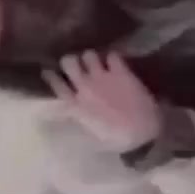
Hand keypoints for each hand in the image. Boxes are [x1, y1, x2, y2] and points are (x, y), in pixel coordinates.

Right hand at [43, 52, 161, 152]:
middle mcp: (84, 86)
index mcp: (75, 105)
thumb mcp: (90, 132)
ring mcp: (102, 77)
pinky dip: (113, 58)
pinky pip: (112, 55)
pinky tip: (116, 64)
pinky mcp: (120, 71)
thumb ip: (78, 116)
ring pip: (88, 54)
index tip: (50, 71)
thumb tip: (69, 110)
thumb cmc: (116, 139)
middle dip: (72, 61)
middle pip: (68, 61)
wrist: (144, 131)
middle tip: (78, 66)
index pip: (56, 83)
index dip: (51, 75)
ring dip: (92, 58)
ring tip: (98, 63)